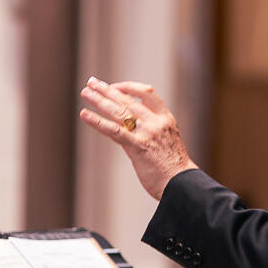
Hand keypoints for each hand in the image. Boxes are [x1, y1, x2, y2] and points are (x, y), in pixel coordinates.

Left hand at [78, 77, 198, 200]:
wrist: (182, 185)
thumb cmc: (175, 170)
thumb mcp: (168, 143)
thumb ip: (153, 133)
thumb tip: (133, 131)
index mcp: (165, 119)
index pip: (147, 93)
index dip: (129, 87)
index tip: (114, 87)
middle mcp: (156, 122)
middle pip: (127, 100)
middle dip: (107, 90)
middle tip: (92, 82)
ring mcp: (147, 133)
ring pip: (119, 111)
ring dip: (99, 100)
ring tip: (85, 92)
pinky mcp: (137, 146)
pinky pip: (113, 130)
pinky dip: (97, 121)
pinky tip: (85, 114)